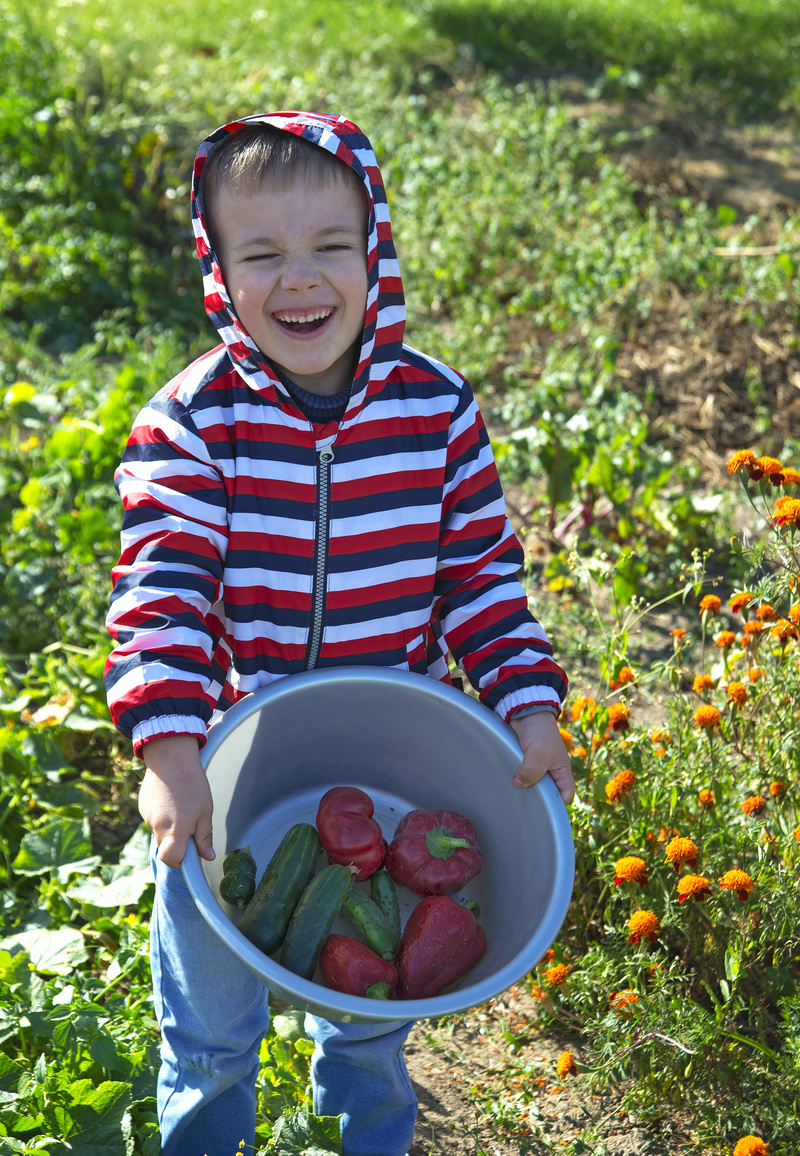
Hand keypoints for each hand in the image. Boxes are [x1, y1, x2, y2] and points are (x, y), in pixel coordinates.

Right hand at [138, 735, 214, 867]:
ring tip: (180, 805)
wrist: (171, 756)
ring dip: (169, 827)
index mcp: (176, 829)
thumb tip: (208, 857)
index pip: (171, 860)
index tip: (190, 853)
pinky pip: (153, 820)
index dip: (180, 861)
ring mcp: (147, 817)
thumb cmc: (192, 783)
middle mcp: (158, 826)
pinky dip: (161, 816)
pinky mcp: (142, 808)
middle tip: (190, 824)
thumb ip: (204, 836)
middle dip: (177, 843)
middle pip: (165, 848)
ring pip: (159, 833)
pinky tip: (170, 799)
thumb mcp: (205, 810)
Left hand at [509, 711, 574, 804]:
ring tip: (514, 795)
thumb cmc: (539, 730)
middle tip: (524, 804)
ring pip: (533, 785)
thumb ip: (531, 771)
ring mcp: (537, 766)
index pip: (566, 795)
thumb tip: (518, 785)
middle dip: (538, 799)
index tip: (542, 808)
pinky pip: (522, 775)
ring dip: (525, 788)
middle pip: (548, 793)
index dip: (558, 804)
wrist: (525, 711)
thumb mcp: (539, 753)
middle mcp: (551, 771)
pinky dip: (517, 779)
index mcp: (562, 770)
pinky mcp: (524, 761)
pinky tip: (508, 783)